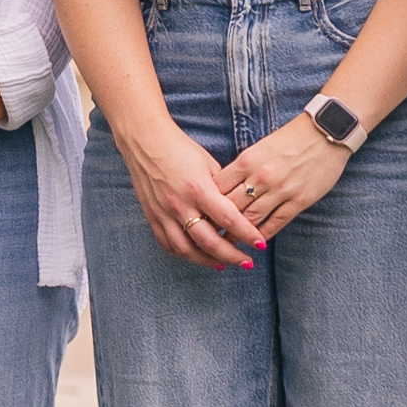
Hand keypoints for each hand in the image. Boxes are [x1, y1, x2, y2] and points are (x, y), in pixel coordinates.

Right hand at [115, 123, 265, 272]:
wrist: (146, 142)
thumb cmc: (181, 149)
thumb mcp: (208, 165)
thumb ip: (222, 190)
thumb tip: (237, 211)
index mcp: (199, 189)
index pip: (229, 220)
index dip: (247, 235)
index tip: (260, 245)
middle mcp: (181, 205)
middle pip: (209, 242)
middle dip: (232, 256)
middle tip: (247, 263)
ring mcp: (164, 213)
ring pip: (187, 250)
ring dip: (208, 261)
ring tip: (223, 264)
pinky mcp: (153, 216)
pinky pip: (168, 244)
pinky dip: (184, 254)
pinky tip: (197, 255)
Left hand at [216, 116, 355, 242]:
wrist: (326, 132)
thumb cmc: (291, 138)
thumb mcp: (260, 148)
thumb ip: (243, 168)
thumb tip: (223, 188)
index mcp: (247, 160)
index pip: (218, 187)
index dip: (206, 203)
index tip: (199, 215)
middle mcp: (261, 176)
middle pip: (231, 206)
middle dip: (217, 223)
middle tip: (207, 236)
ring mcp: (280, 190)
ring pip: (251, 218)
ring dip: (238, 234)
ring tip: (227, 245)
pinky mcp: (299, 200)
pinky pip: (276, 223)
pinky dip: (263, 234)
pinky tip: (255, 242)